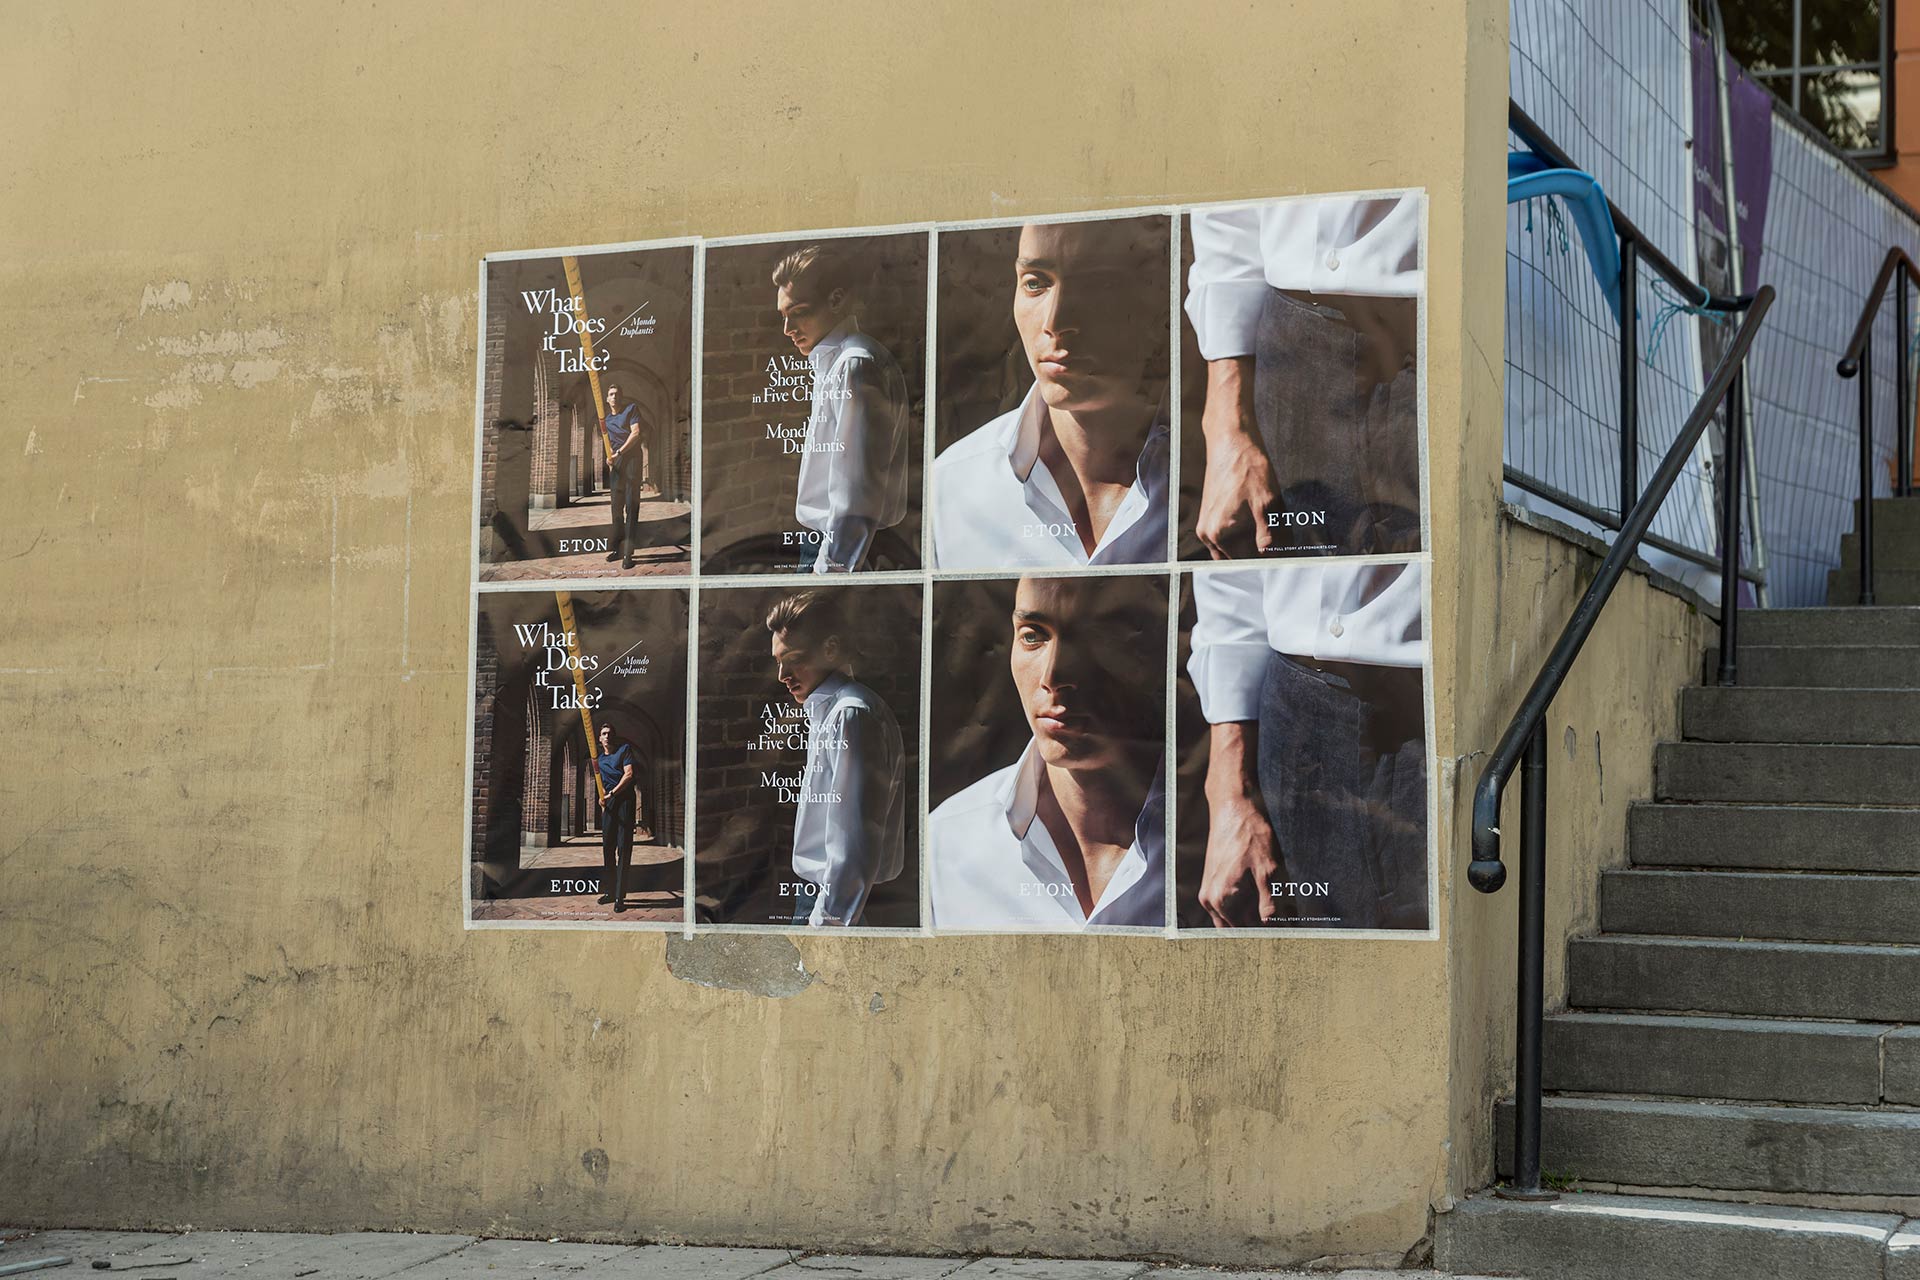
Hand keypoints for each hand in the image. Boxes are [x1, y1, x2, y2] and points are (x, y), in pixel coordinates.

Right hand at [1195, 356, 1277, 558]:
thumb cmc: (1248, 466)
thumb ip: (1271, 535)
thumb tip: (1275, 558)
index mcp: (1221, 533)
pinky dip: (1242, 539)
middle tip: (1283, 551)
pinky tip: (1257, 527)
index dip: (1269, 563)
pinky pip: (1225, 540)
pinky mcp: (1208, 518)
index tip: (1286, 561)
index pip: (1248, 563)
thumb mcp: (1267, 502)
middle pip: (1238, 559)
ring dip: (1251, 548)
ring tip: (1272, 538)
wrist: (1230, 440)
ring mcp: (1206, 526)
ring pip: (1232, 551)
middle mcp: (1208, 534)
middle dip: (1260, 558)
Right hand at [1199, 721, 1280, 926]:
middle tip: (1285, 932)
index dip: (1269, 938)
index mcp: (1224, 899)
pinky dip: (1244, 910)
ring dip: (1252, 921)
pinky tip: (1262, 904)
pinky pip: (1227, 908)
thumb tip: (1277, 928)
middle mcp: (1211, 900)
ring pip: (1231, 921)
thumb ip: (1271, 903)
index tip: (1288, 941)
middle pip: (1238, 930)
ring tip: (1278, 920)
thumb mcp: (1269, 870)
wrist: (1232, 805)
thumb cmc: (1251, 833)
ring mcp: (1209, 892)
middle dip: (1260, 933)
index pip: (1249, 933)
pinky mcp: (1212, 883)